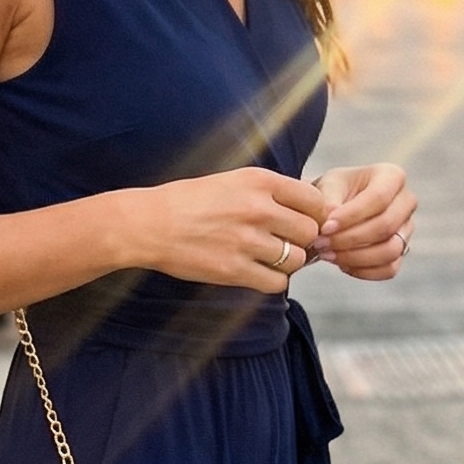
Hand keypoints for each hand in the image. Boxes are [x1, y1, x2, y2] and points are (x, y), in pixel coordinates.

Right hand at [128, 167, 330, 292]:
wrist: (150, 224)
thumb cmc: (189, 202)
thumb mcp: (232, 181)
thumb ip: (268, 192)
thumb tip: (305, 208)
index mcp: (259, 181)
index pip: (313, 200)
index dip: (312, 214)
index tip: (300, 221)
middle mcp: (257, 209)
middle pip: (309, 231)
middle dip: (302, 240)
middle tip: (286, 243)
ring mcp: (246, 241)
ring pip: (296, 260)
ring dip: (288, 262)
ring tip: (268, 258)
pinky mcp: (234, 270)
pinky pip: (277, 283)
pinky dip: (273, 281)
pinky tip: (258, 272)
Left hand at [311, 164, 414, 279]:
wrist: (336, 209)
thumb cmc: (334, 192)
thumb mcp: (327, 186)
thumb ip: (327, 200)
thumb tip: (329, 219)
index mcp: (392, 176)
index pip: (378, 198)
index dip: (351, 216)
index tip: (325, 227)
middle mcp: (406, 202)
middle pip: (386, 226)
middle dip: (350, 239)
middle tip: (321, 243)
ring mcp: (406, 229)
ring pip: (390, 250)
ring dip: (355, 257)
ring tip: (327, 254)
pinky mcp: (401, 252)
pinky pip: (389, 269)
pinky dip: (363, 270)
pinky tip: (341, 264)